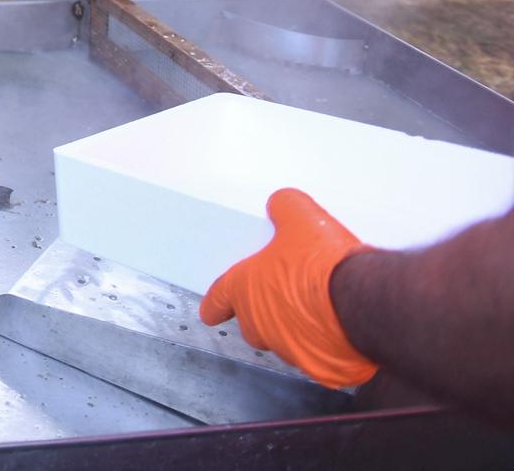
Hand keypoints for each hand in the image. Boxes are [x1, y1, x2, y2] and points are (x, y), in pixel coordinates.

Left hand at [200, 189, 376, 389]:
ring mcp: (290, 349)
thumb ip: (283, 208)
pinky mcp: (321, 369)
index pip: (219, 298)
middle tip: (289, 297)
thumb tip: (281, 205)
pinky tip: (341, 331)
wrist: (365, 301)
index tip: (210, 312)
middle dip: (266, 313)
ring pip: (287, 342)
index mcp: (245, 290)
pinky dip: (327, 349)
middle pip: (254, 324)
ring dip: (299, 330)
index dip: (215, 304)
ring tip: (320, 309)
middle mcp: (261, 323)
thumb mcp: (300, 217)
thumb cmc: (324, 266)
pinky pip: (320, 359)